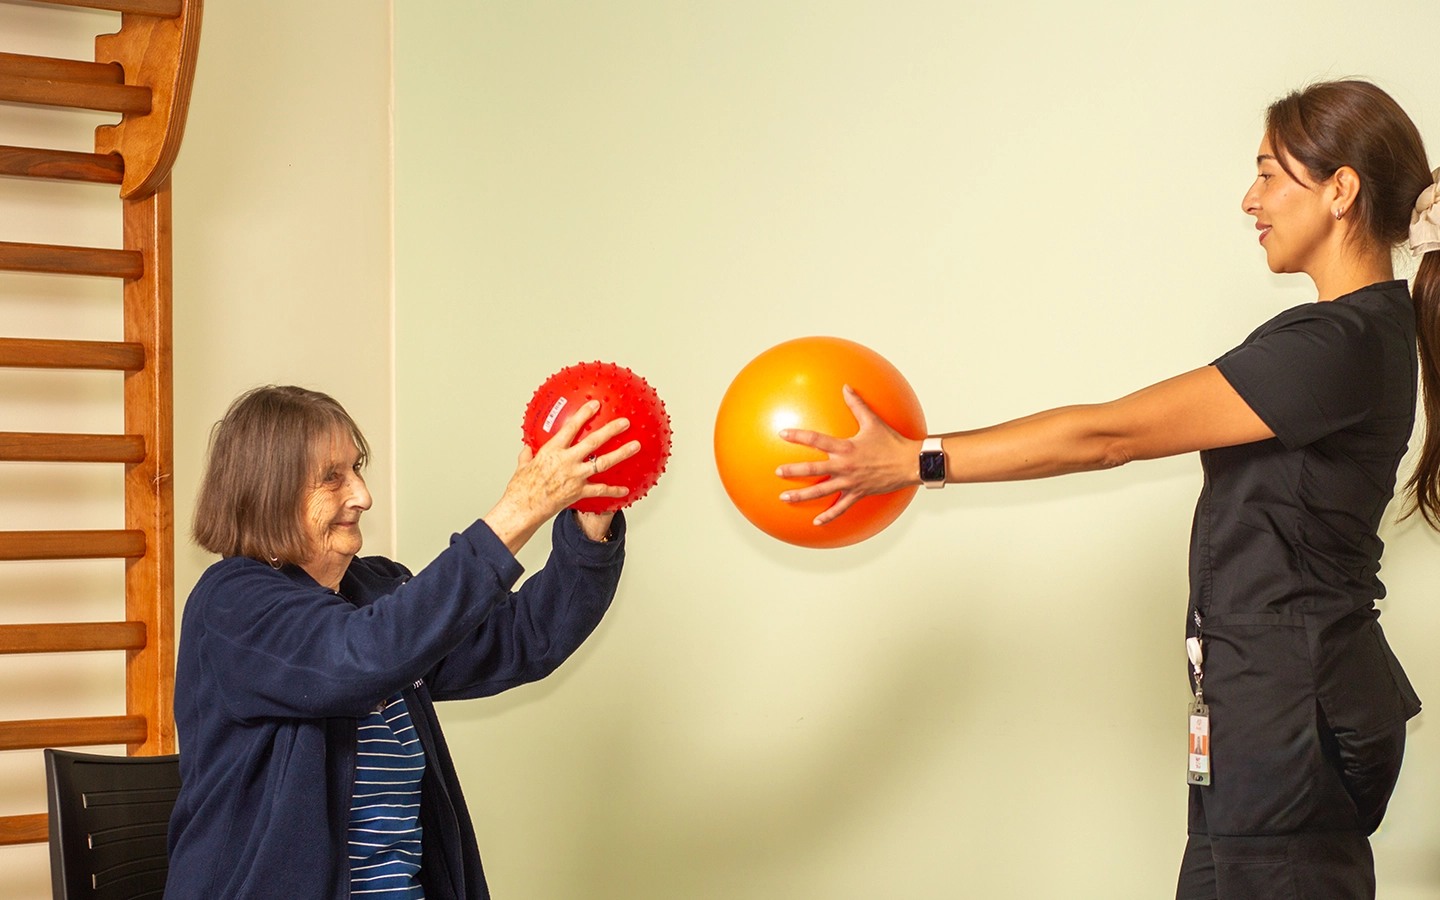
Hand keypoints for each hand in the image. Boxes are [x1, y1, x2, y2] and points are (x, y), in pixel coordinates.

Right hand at [484, 400, 639, 553]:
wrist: (522, 509)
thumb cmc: (520, 489)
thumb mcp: (522, 467)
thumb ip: (527, 456)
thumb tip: (527, 450)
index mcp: (552, 451)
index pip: (571, 427)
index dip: (584, 414)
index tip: (595, 404)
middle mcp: (566, 461)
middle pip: (594, 441)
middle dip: (611, 429)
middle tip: (624, 422)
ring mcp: (574, 476)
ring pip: (603, 462)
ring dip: (621, 453)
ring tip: (635, 446)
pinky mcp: (578, 492)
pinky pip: (600, 490)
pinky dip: (613, 490)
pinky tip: (624, 490)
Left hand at [776, 385, 920, 525]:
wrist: (910, 464)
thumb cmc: (892, 442)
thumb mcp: (873, 421)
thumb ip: (857, 404)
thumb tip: (846, 387)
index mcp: (845, 448)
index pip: (816, 440)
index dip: (798, 436)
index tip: (783, 434)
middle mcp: (845, 466)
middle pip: (813, 470)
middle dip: (793, 471)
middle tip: (778, 472)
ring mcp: (850, 483)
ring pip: (822, 492)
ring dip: (802, 496)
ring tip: (784, 498)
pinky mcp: (858, 494)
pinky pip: (841, 508)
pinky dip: (829, 516)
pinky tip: (816, 522)